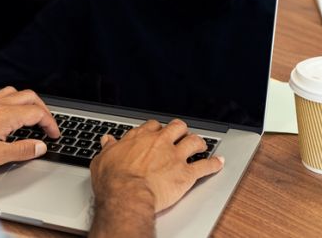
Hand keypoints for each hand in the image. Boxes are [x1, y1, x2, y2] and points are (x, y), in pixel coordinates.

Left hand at [0, 87, 60, 170]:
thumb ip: (21, 151)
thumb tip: (40, 147)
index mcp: (6, 116)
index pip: (37, 113)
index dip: (50, 123)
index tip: (54, 134)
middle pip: (30, 97)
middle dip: (44, 110)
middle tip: (48, 125)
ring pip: (17, 93)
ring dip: (30, 102)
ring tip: (34, 117)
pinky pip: (5, 96)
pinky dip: (16, 102)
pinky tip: (12, 114)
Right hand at [88, 120, 223, 236]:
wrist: (127, 195)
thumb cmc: (113, 180)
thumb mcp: (102, 160)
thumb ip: (108, 148)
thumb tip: (107, 140)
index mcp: (139, 138)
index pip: (152, 125)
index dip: (156, 128)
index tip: (157, 132)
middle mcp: (159, 142)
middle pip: (176, 127)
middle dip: (180, 130)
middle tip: (181, 135)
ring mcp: (174, 156)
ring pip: (194, 141)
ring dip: (199, 143)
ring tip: (201, 145)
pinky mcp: (186, 173)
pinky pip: (205, 166)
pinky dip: (214, 164)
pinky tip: (219, 163)